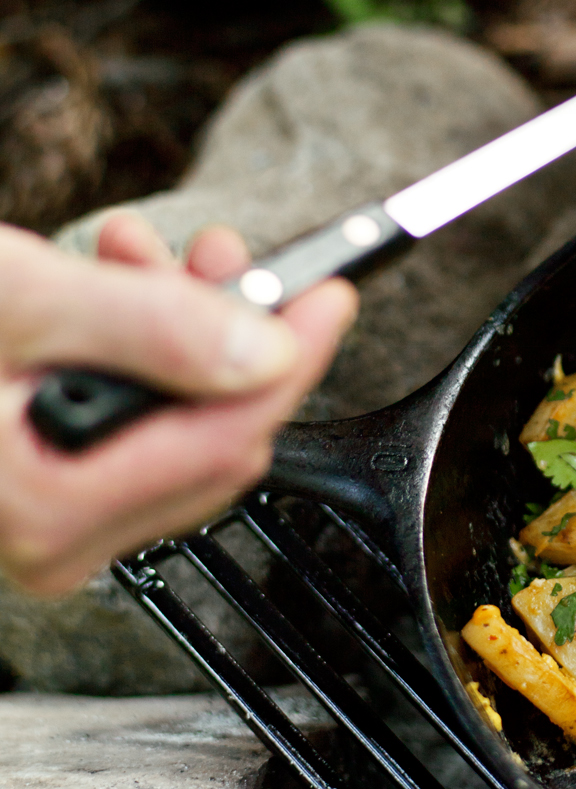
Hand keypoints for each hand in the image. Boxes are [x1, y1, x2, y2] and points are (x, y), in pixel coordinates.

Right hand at [0, 213, 356, 596]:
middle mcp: (53, 540)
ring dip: (177, 328)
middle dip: (230, 331)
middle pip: (214, 435)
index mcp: (51, 510)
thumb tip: (267, 349)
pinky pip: (130, 429)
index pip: (233, 434)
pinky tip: (110, 284)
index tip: (332, 288)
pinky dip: (137, 355)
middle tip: (222, 248)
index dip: (297, 352)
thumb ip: (148, 325)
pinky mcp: (38, 495)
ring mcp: (45, 526)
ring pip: (176, 427)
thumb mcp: (18, 300)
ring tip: (139, 247)